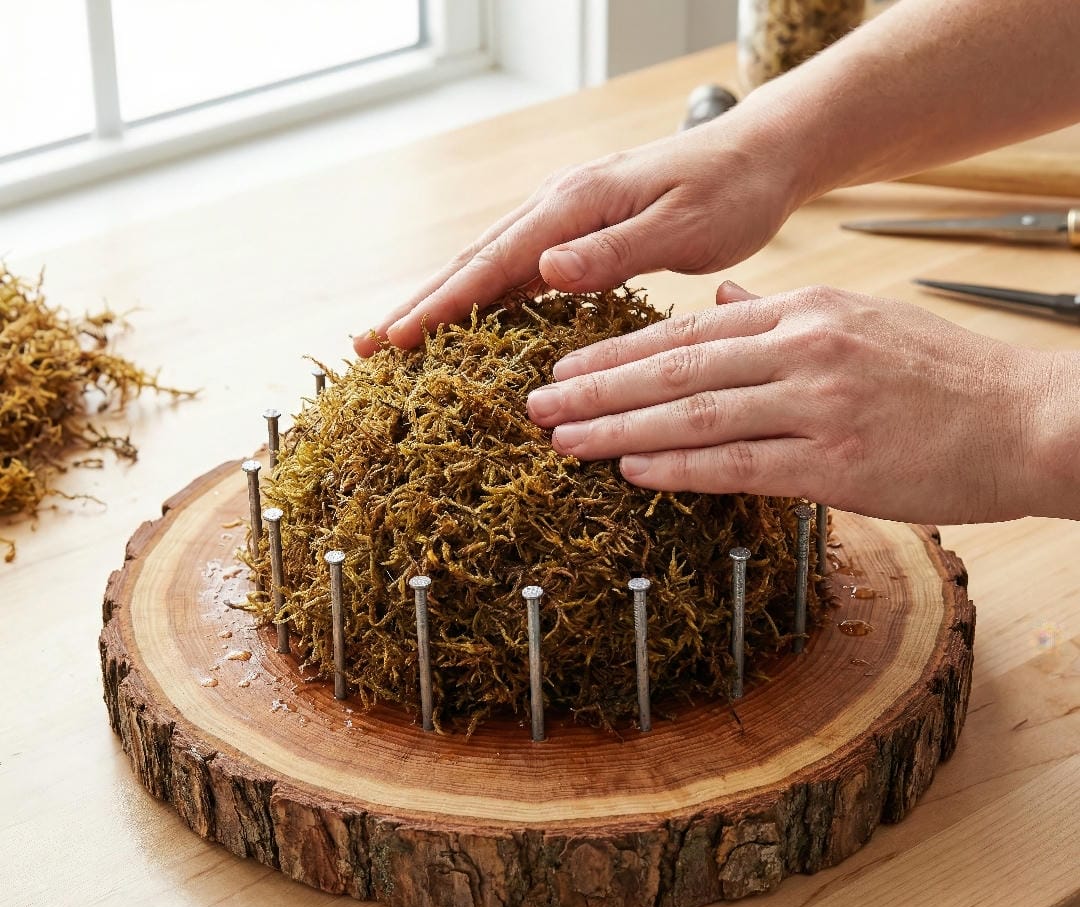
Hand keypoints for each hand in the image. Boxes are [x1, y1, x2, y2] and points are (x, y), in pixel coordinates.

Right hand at [353, 114, 797, 356]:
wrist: (759, 156)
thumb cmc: (731, 191)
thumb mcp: (683, 225)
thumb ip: (614, 251)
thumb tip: (544, 270)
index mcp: (575, 205)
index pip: (493, 262)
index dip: (442, 304)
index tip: (396, 340)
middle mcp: (558, 208)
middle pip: (473, 261)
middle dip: (419, 304)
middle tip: (367, 346)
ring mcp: (565, 219)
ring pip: (488, 266)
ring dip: (441, 302)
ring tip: (398, 338)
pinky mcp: (579, 234)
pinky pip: (516, 270)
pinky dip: (482, 297)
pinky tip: (466, 322)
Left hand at [525, 282, 1075, 524]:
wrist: (1031, 420)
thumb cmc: (945, 379)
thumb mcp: (861, 322)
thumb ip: (783, 314)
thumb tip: (725, 299)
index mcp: (807, 312)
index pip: (689, 331)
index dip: (619, 350)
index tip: (566, 365)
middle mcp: (805, 349)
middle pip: (676, 368)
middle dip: (596, 387)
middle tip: (536, 403)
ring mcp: (819, 405)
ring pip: (696, 413)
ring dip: (618, 427)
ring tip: (562, 439)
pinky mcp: (837, 464)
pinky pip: (738, 465)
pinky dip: (677, 466)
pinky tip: (629, 469)